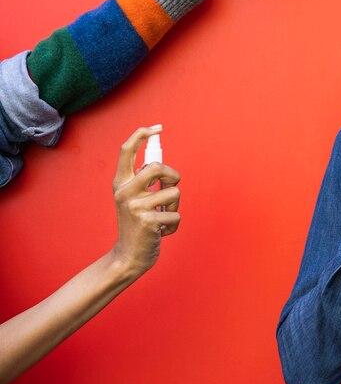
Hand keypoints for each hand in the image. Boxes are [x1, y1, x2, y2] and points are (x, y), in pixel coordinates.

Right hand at [109, 126, 181, 277]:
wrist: (128, 256)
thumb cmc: (137, 223)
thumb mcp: (134, 198)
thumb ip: (143, 180)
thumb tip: (158, 156)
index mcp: (121, 184)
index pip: (126, 151)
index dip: (141, 135)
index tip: (158, 128)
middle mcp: (124, 192)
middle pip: (157, 167)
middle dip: (172, 177)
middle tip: (169, 188)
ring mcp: (134, 207)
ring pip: (174, 193)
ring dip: (174, 208)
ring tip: (161, 218)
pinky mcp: (147, 222)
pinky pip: (176, 216)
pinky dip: (174, 225)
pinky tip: (160, 232)